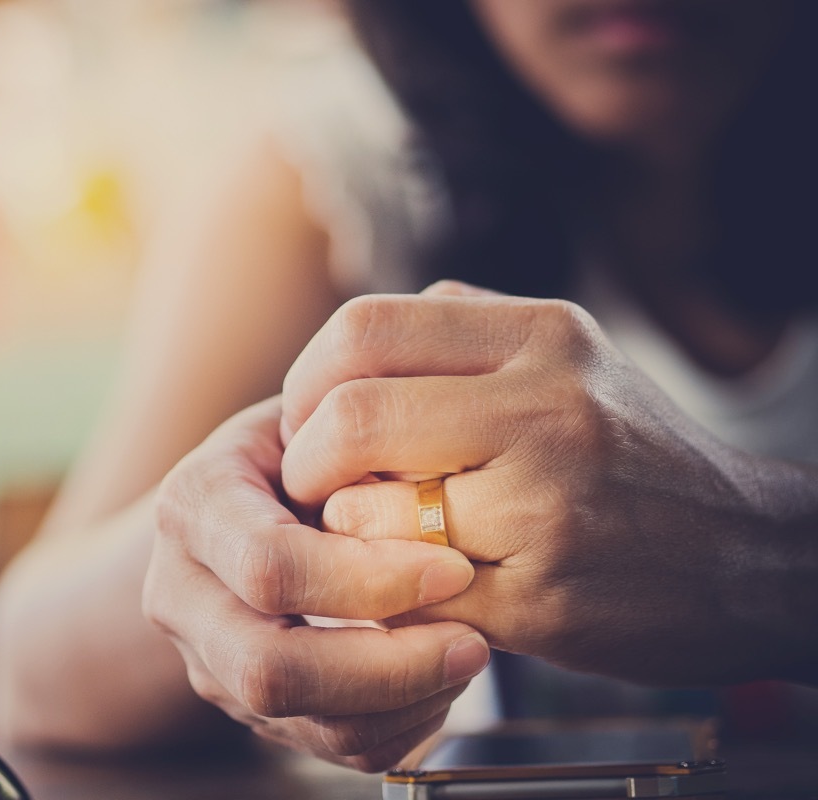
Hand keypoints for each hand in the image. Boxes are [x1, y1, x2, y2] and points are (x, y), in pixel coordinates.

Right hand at [144, 399, 489, 770]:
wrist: (231, 504)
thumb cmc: (291, 446)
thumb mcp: (311, 415)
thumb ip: (352, 439)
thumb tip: (432, 477)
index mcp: (193, 505)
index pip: (270, 566)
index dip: (368, 579)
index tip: (453, 566)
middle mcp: (182, 592)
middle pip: (268, 667)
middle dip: (387, 666)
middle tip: (472, 639)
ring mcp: (207, 659)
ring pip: (299, 721)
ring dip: (402, 701)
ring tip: (465, 655)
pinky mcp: (245, 706)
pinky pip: (326, 746)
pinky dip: (396, 725)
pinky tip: (435, 680)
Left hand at [279, 283, 800, 685]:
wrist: (750, 556)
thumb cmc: (627, 453)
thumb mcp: (562, 357)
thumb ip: (455, 332)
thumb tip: (340, 355)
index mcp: (541, 334)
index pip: (363, 329)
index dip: (308, 380)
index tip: (310, 421)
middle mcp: (548, 407)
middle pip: (351, 417)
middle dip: (306, 461)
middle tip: (314, 484)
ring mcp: (549, 507)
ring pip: (368, 514)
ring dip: (341, 530)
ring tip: (367, 532)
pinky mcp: (543, 599)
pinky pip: (407, 591)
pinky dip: (383, 586)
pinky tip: (409, 578)